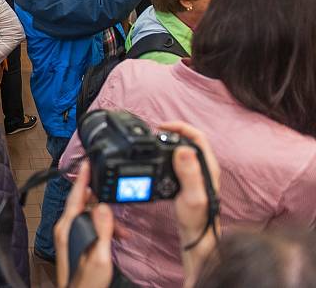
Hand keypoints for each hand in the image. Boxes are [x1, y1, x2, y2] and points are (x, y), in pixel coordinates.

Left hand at [55, 161, 113, 287]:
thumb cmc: (87, 282)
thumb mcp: (99, 255)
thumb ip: (102, 230)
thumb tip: (103, 206)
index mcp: (67, 227)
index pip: (76, 194)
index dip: (82, 177)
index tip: (87, 161)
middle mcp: (65, 227)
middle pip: (82, 201)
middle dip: (100, 198)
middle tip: (113, 193)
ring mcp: (68, 233)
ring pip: (88, 213)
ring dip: (106, 218)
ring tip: (122, 231)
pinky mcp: (73, 240)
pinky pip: (89, 224)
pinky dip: (103, 226)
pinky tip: (116, 236)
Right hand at [161, 121, 220, 287]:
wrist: (196, 235)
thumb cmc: (197, 219)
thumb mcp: (192, 196)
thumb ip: (189, 173)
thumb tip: (184, 150)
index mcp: (207, 167)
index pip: (198, 137)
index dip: (180, 127)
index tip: (162, 127)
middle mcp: (204, 167)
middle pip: (190, 140)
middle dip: (173, 132)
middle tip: (156, 133)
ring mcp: (196, 173)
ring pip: (184, 149)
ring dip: (170, 142)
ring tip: (156, 142)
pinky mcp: (188, 179)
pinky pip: (178, 160)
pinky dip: (168, 154)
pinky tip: (159, 160)